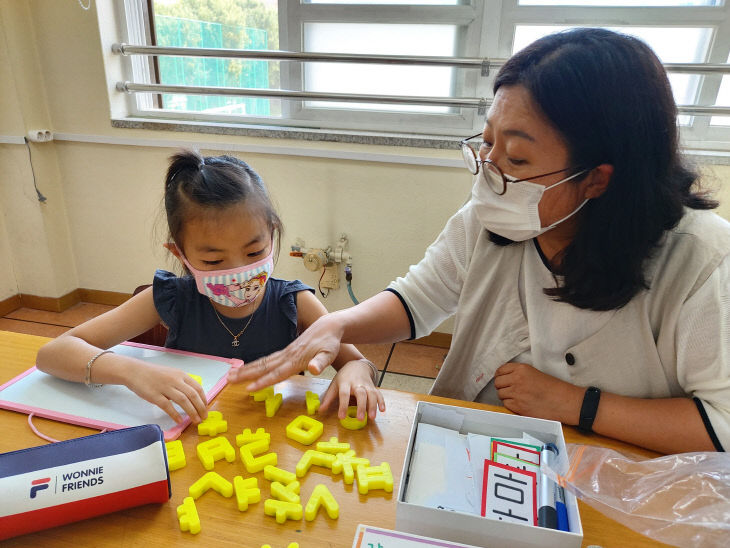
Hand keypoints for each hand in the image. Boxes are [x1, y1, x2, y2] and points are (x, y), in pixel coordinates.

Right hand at [125, 360, 207, 423]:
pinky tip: (180, 420)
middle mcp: (175, 380)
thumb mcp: (171, 374)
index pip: (197, 387)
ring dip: (192, 412)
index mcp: (181, 375)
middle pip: (193, 395)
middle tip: (204, 417)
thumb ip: (181, 383)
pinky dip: (175, 414)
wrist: (135, 371)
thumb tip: (192, 397)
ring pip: (183, 400)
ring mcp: (165, 387)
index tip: (205, 408)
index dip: (203, 399)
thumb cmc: (153, 374)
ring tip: (196, 420)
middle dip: (201, 408)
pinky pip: (167, 406)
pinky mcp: (155, 395)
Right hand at [227, 313, 344, 390]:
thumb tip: (313, 369)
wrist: (328, 326)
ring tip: (230, 375)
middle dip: (245, 374)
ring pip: (262, 362)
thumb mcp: (329, 354)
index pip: (276, 373)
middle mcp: (287, 356)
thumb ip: (321, 363)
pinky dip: (255, 365)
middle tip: (228, 380)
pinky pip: (267, 360)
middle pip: (263, 367)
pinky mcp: (286, 352)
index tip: (249, 388)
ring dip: (246, 369)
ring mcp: (285, 353)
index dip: (263, 382)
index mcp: (295, 360)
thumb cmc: (330, 343)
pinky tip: (248, 369)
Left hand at [319, 360, 385, 420]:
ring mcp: (366, 385)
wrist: (356, 365)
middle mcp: (357, 383)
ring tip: (372, 417)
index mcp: (345, 383)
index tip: (341, 417)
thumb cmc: (344, 378)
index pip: (344, 394)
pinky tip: (382, 410)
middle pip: (360, 394)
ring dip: (373, 405)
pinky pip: (379, 393)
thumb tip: (320, 410)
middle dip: (361, 406)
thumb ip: (328, 398)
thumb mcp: (334, 385)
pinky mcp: (373, 387)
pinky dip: (381, 401)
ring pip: (372, 394)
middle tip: (361, 418)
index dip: (343, 405)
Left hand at [493, 362, 582, 423]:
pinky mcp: (518, 406)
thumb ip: (519, 373)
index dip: (500, 375)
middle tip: (509, 389)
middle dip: (502, 386)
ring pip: (500, 394)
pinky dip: (510, 405)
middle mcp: (517, 379)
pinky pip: (506, 404)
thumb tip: (504, 377)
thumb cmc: (553, 388)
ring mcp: (517, 393)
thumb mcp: (535, 373)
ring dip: (506, 396)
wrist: (564, 401)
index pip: (501, 370)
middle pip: (498, 382)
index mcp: (522, 369)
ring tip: (517, 397)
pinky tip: (520, 403)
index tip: (502, 378)